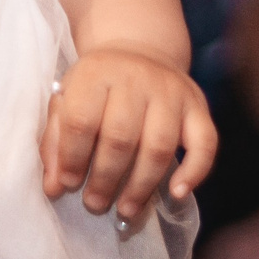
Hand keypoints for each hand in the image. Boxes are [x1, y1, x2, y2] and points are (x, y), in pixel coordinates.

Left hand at [42, 46, 216, 220]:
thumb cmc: (97, 86)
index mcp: (96, 73)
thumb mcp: (67, 99)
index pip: (81, 120)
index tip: (67, 184)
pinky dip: (194, 171)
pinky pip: (205, 142)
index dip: (72, 158)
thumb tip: (54, 188)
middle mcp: (136, 78)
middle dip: (105, 178)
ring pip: (159, 146)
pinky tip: (177, 192)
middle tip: (95, 204)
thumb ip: (56, 142)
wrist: (140, 50)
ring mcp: (171, 91)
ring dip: (141, 185)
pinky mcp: (198, 105)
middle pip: (120, 137)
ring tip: (125, 209)